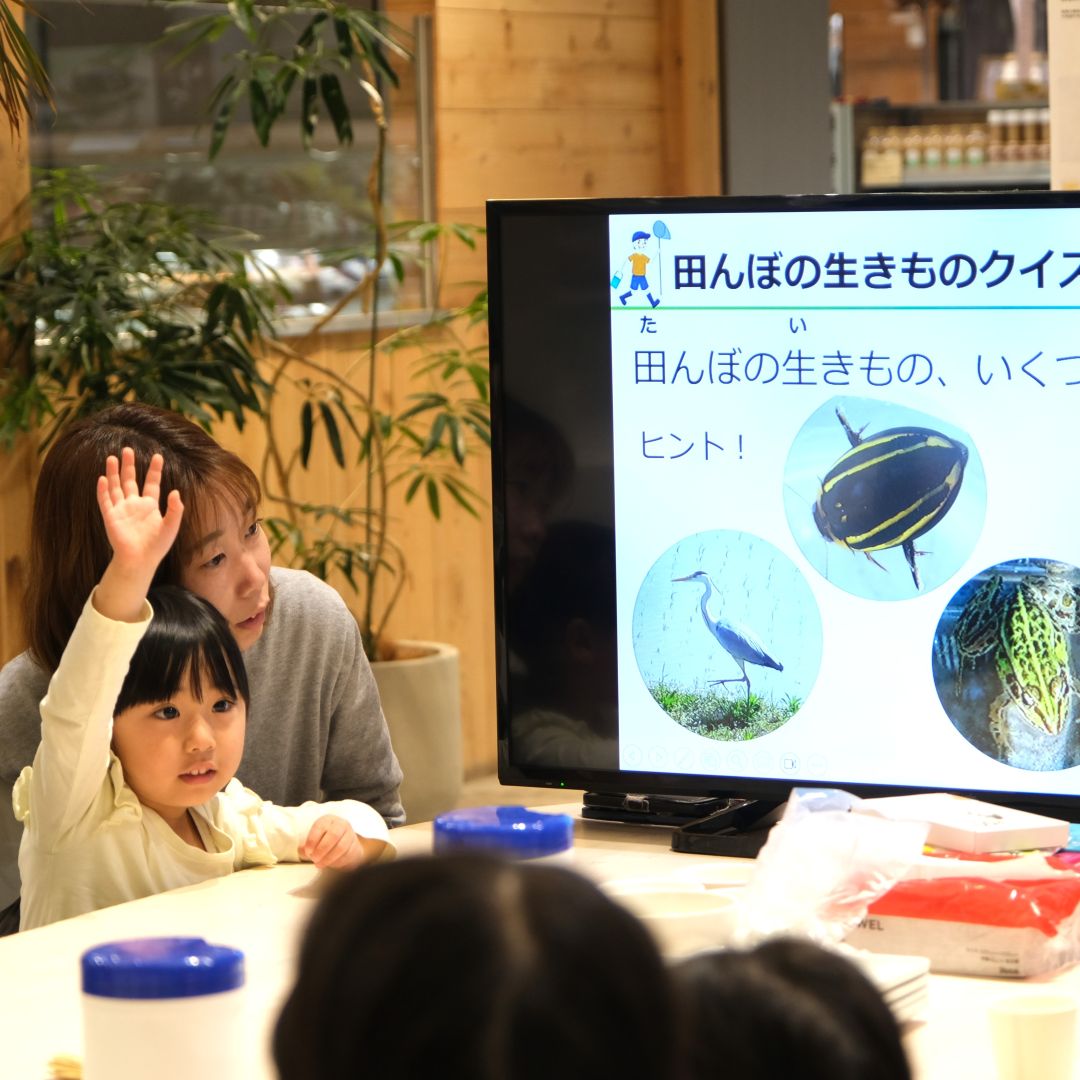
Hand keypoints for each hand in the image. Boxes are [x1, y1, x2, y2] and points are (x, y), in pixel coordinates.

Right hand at [92, 447, 182, 622]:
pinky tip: (103, 478)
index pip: (151, 483)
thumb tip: (176, 492)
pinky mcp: (110, 517)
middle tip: (127, 449)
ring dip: (113, 473)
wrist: (141, 560)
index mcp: (150, 506)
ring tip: (112, 457)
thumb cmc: (157, 545)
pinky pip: (105, 501)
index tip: (158, 456)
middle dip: (129, 465)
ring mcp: (121, 510)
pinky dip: (103, 490)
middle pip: (130, 480)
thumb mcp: (172, 526)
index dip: (154, 470)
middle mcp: (134, 505)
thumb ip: (175, 509)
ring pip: (116, 487)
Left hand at [300, 814, 370, 870]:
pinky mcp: (355, 846)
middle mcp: (340, 824)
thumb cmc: (324, 842)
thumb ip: (305, 847)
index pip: (320, 826)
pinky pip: (347, 855)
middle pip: (333, 835)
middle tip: (314, 859)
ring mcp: (350, 834)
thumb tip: (302, 850)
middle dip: (322, 849)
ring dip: (328, 858)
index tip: (308, 851)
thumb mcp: (314, 841)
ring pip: (341, 846)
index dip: (312, 839)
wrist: (344, 845)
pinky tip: (329, 864)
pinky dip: (336, 861)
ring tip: (319, 864)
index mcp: (328, 820)